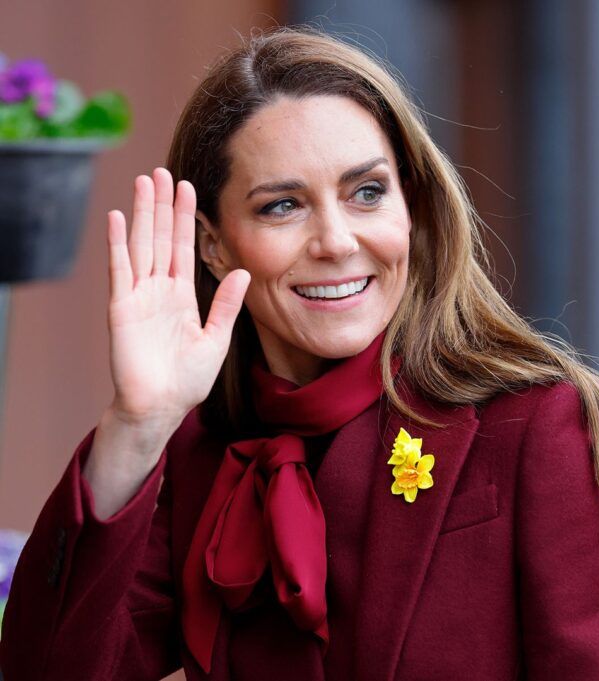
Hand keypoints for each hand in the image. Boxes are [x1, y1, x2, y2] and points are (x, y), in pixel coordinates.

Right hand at [105, 167, 248, 428]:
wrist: (161, 407)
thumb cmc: (187, 379)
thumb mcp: (216, 339)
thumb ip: (226, 305)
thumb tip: (241, 271)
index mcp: (182, 297)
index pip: (184, 249)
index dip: (186, 219)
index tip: (189, 189)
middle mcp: (159, 291)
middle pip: (161, 239)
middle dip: (163, 206)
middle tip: (163, 171)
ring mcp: (139, 296)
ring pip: (142, 245)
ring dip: (143, 213)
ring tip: (144, 182)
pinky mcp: (121, 307)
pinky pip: (120, 270)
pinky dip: (119, 243)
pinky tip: (120, 217)